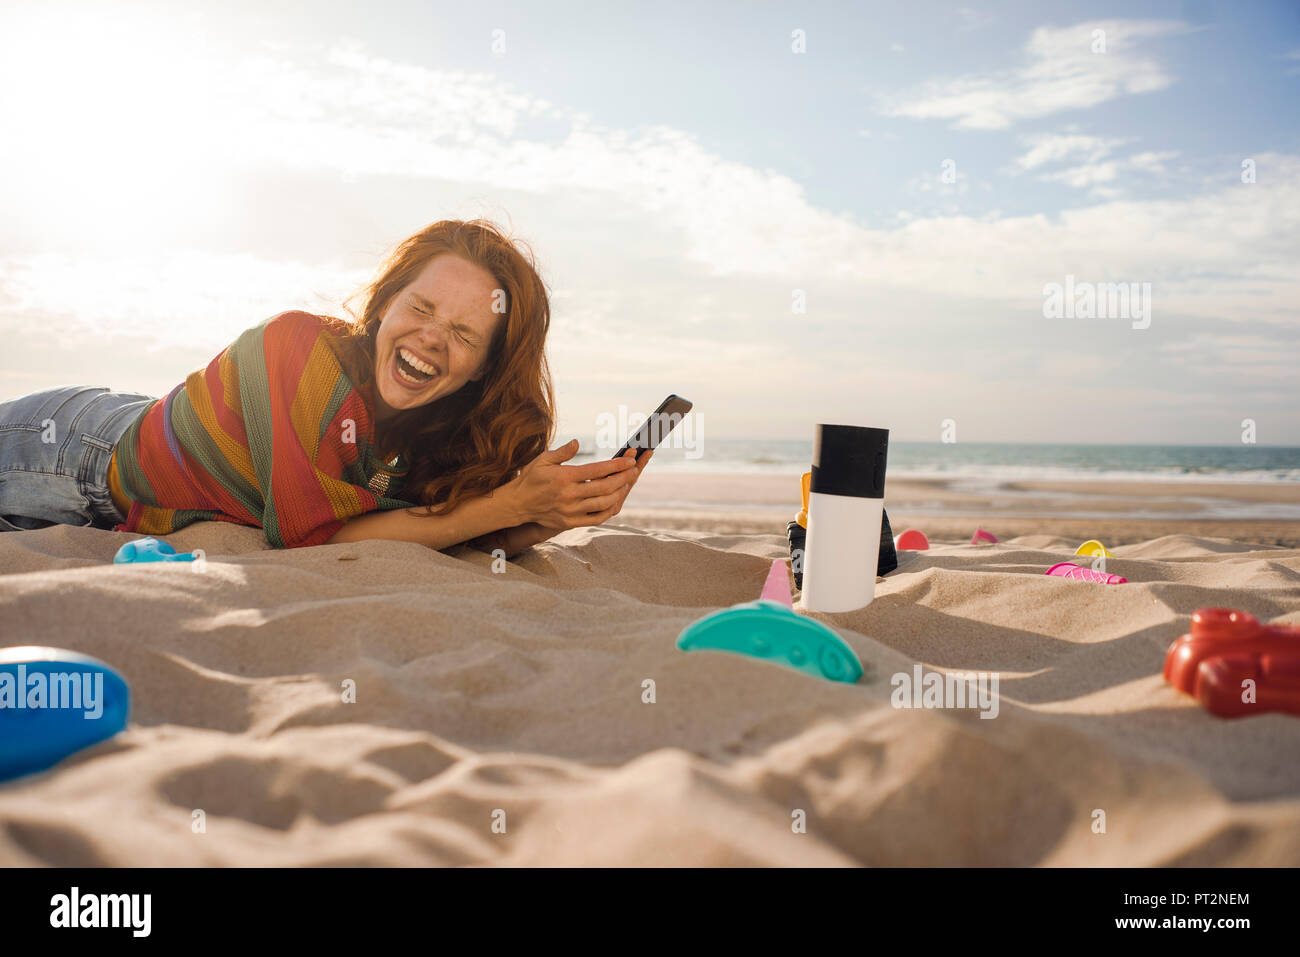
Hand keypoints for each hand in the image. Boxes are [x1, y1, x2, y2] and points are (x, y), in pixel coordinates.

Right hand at [534, 447, 652, 532]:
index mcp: (564, 477)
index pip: (597, 470)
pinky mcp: (570, 522)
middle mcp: (569, 495)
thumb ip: (562, 452)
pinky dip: (609, 510)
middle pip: (605, 487)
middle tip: (634, 470)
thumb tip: (577, 443)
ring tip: (627, 483)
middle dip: (623, 477)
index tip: (630, 460)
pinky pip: (596, 518)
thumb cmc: (531, 478)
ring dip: (619, 493)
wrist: (518, 503)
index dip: (616, 465)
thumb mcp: (543, 460)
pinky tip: (616, 501)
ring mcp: (570, 510)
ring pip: (604, 503)